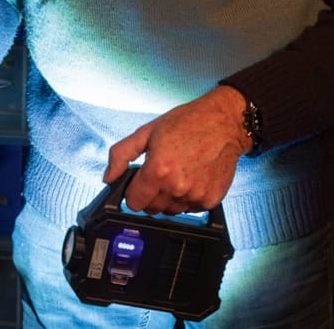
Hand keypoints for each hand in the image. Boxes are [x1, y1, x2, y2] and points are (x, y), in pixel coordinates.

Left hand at [103, 85, 250, 214]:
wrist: (224, 123)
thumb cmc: (189, 122)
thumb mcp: (147, 131)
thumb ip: (121, 154)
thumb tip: (108, 177)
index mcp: (158, 169)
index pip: (133, 202)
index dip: (133, 191)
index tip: (140, 182)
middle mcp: (177, 186)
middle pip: (151, 208)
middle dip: (151, 194)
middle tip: (161, 172)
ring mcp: (195, 195)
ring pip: (170, 210)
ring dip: (169, 197)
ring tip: (179, 172)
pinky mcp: (210, 200)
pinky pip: (189, 209)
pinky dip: (188, 198)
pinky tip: (192, 177)